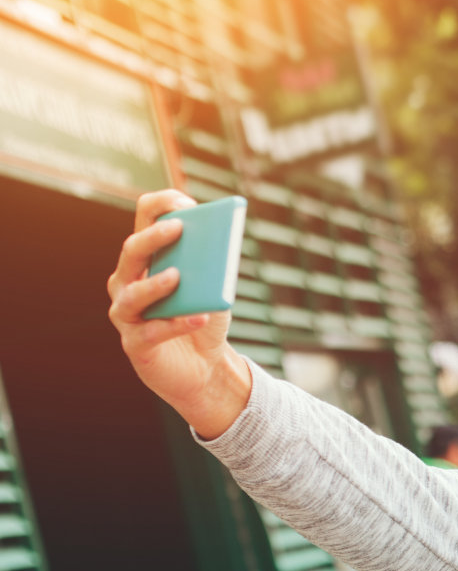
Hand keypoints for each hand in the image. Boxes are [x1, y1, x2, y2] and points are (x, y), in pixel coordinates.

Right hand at [107, 190, 251, 438]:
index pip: (143, 219)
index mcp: (145, 258)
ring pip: (133, 294)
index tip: (185, 201)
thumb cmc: (204, 319)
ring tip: (178, 276)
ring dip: (156, 284)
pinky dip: (176, 324)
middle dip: (154, 237)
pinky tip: (198, 317)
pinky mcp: (136, 345)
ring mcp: (126, 314)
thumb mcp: (213, 289)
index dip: (160, 206)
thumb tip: (219, 246)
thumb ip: (212, 267)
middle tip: (179, 228)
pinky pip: (152, 333)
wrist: (204, 368)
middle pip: (132, 252)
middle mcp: (126, 281)